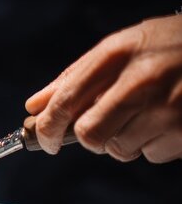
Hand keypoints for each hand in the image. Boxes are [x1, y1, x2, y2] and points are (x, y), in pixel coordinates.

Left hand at [25, 14, 181, 162]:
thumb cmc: (167, 48)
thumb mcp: (120, 49)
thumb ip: (74, 78)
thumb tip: (34, 106)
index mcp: (118, 54)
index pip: (66, 101)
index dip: (47, 129)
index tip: (44, 141)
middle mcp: (142, 80)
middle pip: (90, 135)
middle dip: (90, 139)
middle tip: (99, 130)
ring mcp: (168, 108)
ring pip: (120, 150)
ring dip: (124, 141)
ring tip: (144, 115)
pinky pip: (152, 154)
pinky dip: (152, 145)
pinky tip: (166, 120)